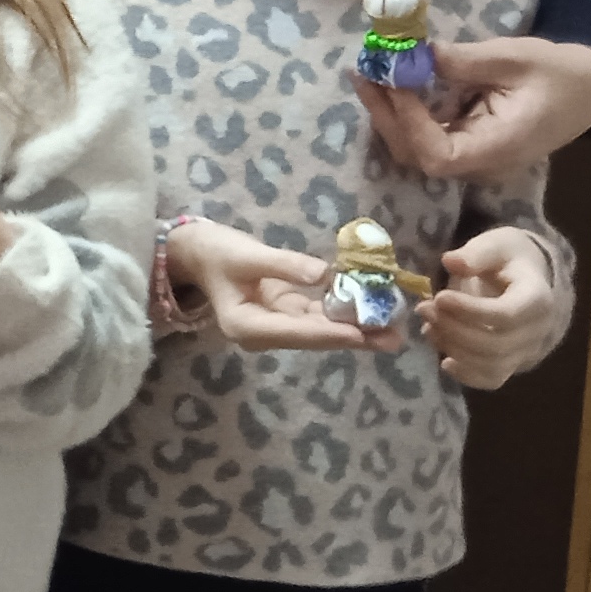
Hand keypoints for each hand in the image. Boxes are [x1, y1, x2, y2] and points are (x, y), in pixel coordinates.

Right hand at [161, 215, 376, 352]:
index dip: (329, 333)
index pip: (295, 331)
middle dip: (353, 337)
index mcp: (246, 326)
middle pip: (313, 337)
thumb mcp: (246, 254)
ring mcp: (276, 325)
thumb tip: (325, 274)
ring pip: (320, 330)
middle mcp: (264, 333)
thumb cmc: (215, 252)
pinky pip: (318, 318)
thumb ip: (284, 264)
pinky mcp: (285, 314)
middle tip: (393, 339)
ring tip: (393, 332)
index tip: (362, 334)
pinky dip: (344, 315)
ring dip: (356, 330)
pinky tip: (372, 314)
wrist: (197, 252)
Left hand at [360, 35, 590, 184]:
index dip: (409, 124)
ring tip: (368, 73)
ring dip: (389, 113)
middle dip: (386, 115)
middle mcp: (483, 164)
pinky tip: (389, 83)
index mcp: (501, 148)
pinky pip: (427, 137)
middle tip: (362, 72)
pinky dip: (405, 112)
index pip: (440, 156)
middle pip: (419, 156)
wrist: (587, 88)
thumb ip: (465, 60)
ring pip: (418, 149)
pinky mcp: (468, 146)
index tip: (393, 82)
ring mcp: (474, 159)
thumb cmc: (558, 73)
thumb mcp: (515, 57)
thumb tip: (414, 54)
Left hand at [421, 225, 563, 389]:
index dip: (470, 311)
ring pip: (492, 365)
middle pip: (497, 344)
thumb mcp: (496, 245)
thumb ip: (476, 254)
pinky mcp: (513, 363)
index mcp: (537, 298)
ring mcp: (527, 350)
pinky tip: (444, 360)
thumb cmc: (508, 259)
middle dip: (455, 329)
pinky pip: (493, 379)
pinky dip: (467, 375)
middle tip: (424, 309)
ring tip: (428, 326)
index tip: (440, 297)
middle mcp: (538, 330)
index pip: (507, 315)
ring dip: (454, 349)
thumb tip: (450, 262)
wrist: (527, 278)